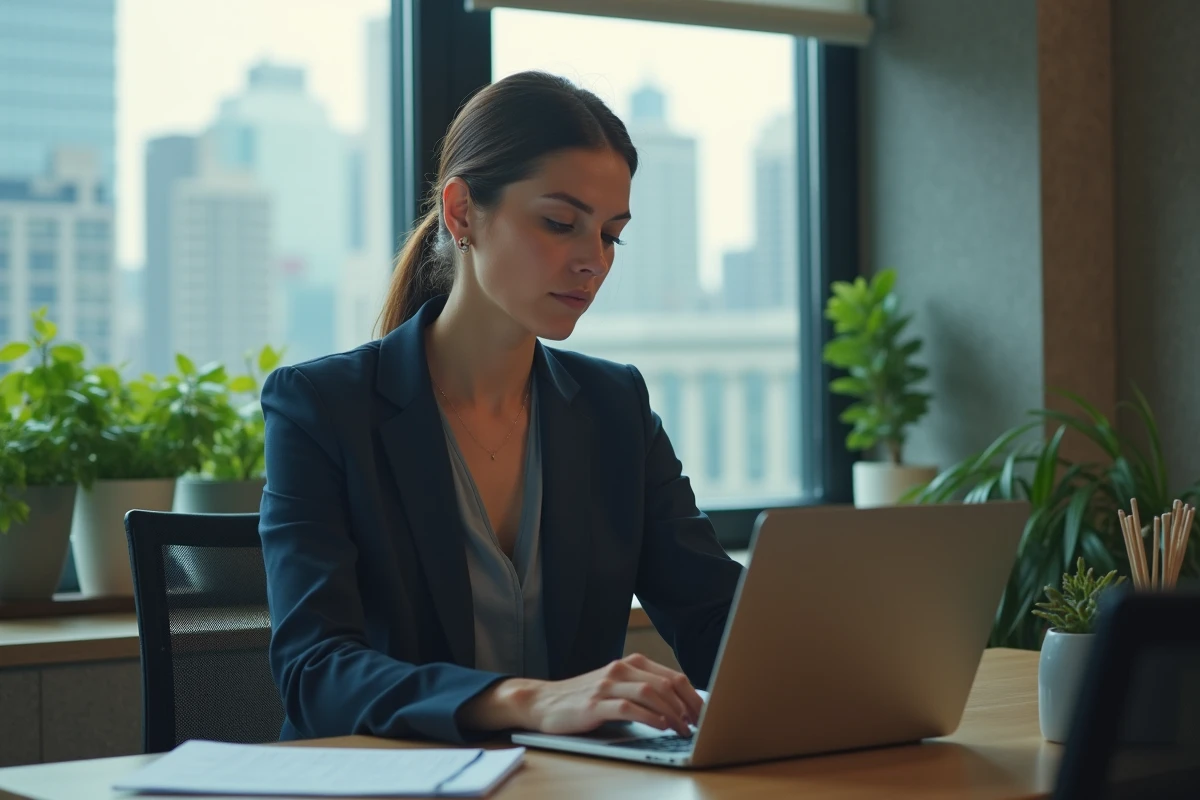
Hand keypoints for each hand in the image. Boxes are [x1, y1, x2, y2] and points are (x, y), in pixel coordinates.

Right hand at [460, 654, 703, 736]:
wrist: (542, 701)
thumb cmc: (583, 698)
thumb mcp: (616, 687)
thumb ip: (642, 690)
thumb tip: (680, 707)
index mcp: (630, 663)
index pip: (672, 676)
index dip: (693, 696)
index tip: (704, 714)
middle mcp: (620, 669)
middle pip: (666, 683)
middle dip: (688, 706)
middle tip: (699, 725)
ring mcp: (606, 685)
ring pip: (651, 693)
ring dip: (672, 713)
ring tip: (682, 730)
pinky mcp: (594, 704)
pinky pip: (628, 707)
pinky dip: (649, 717)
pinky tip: (661, 727)